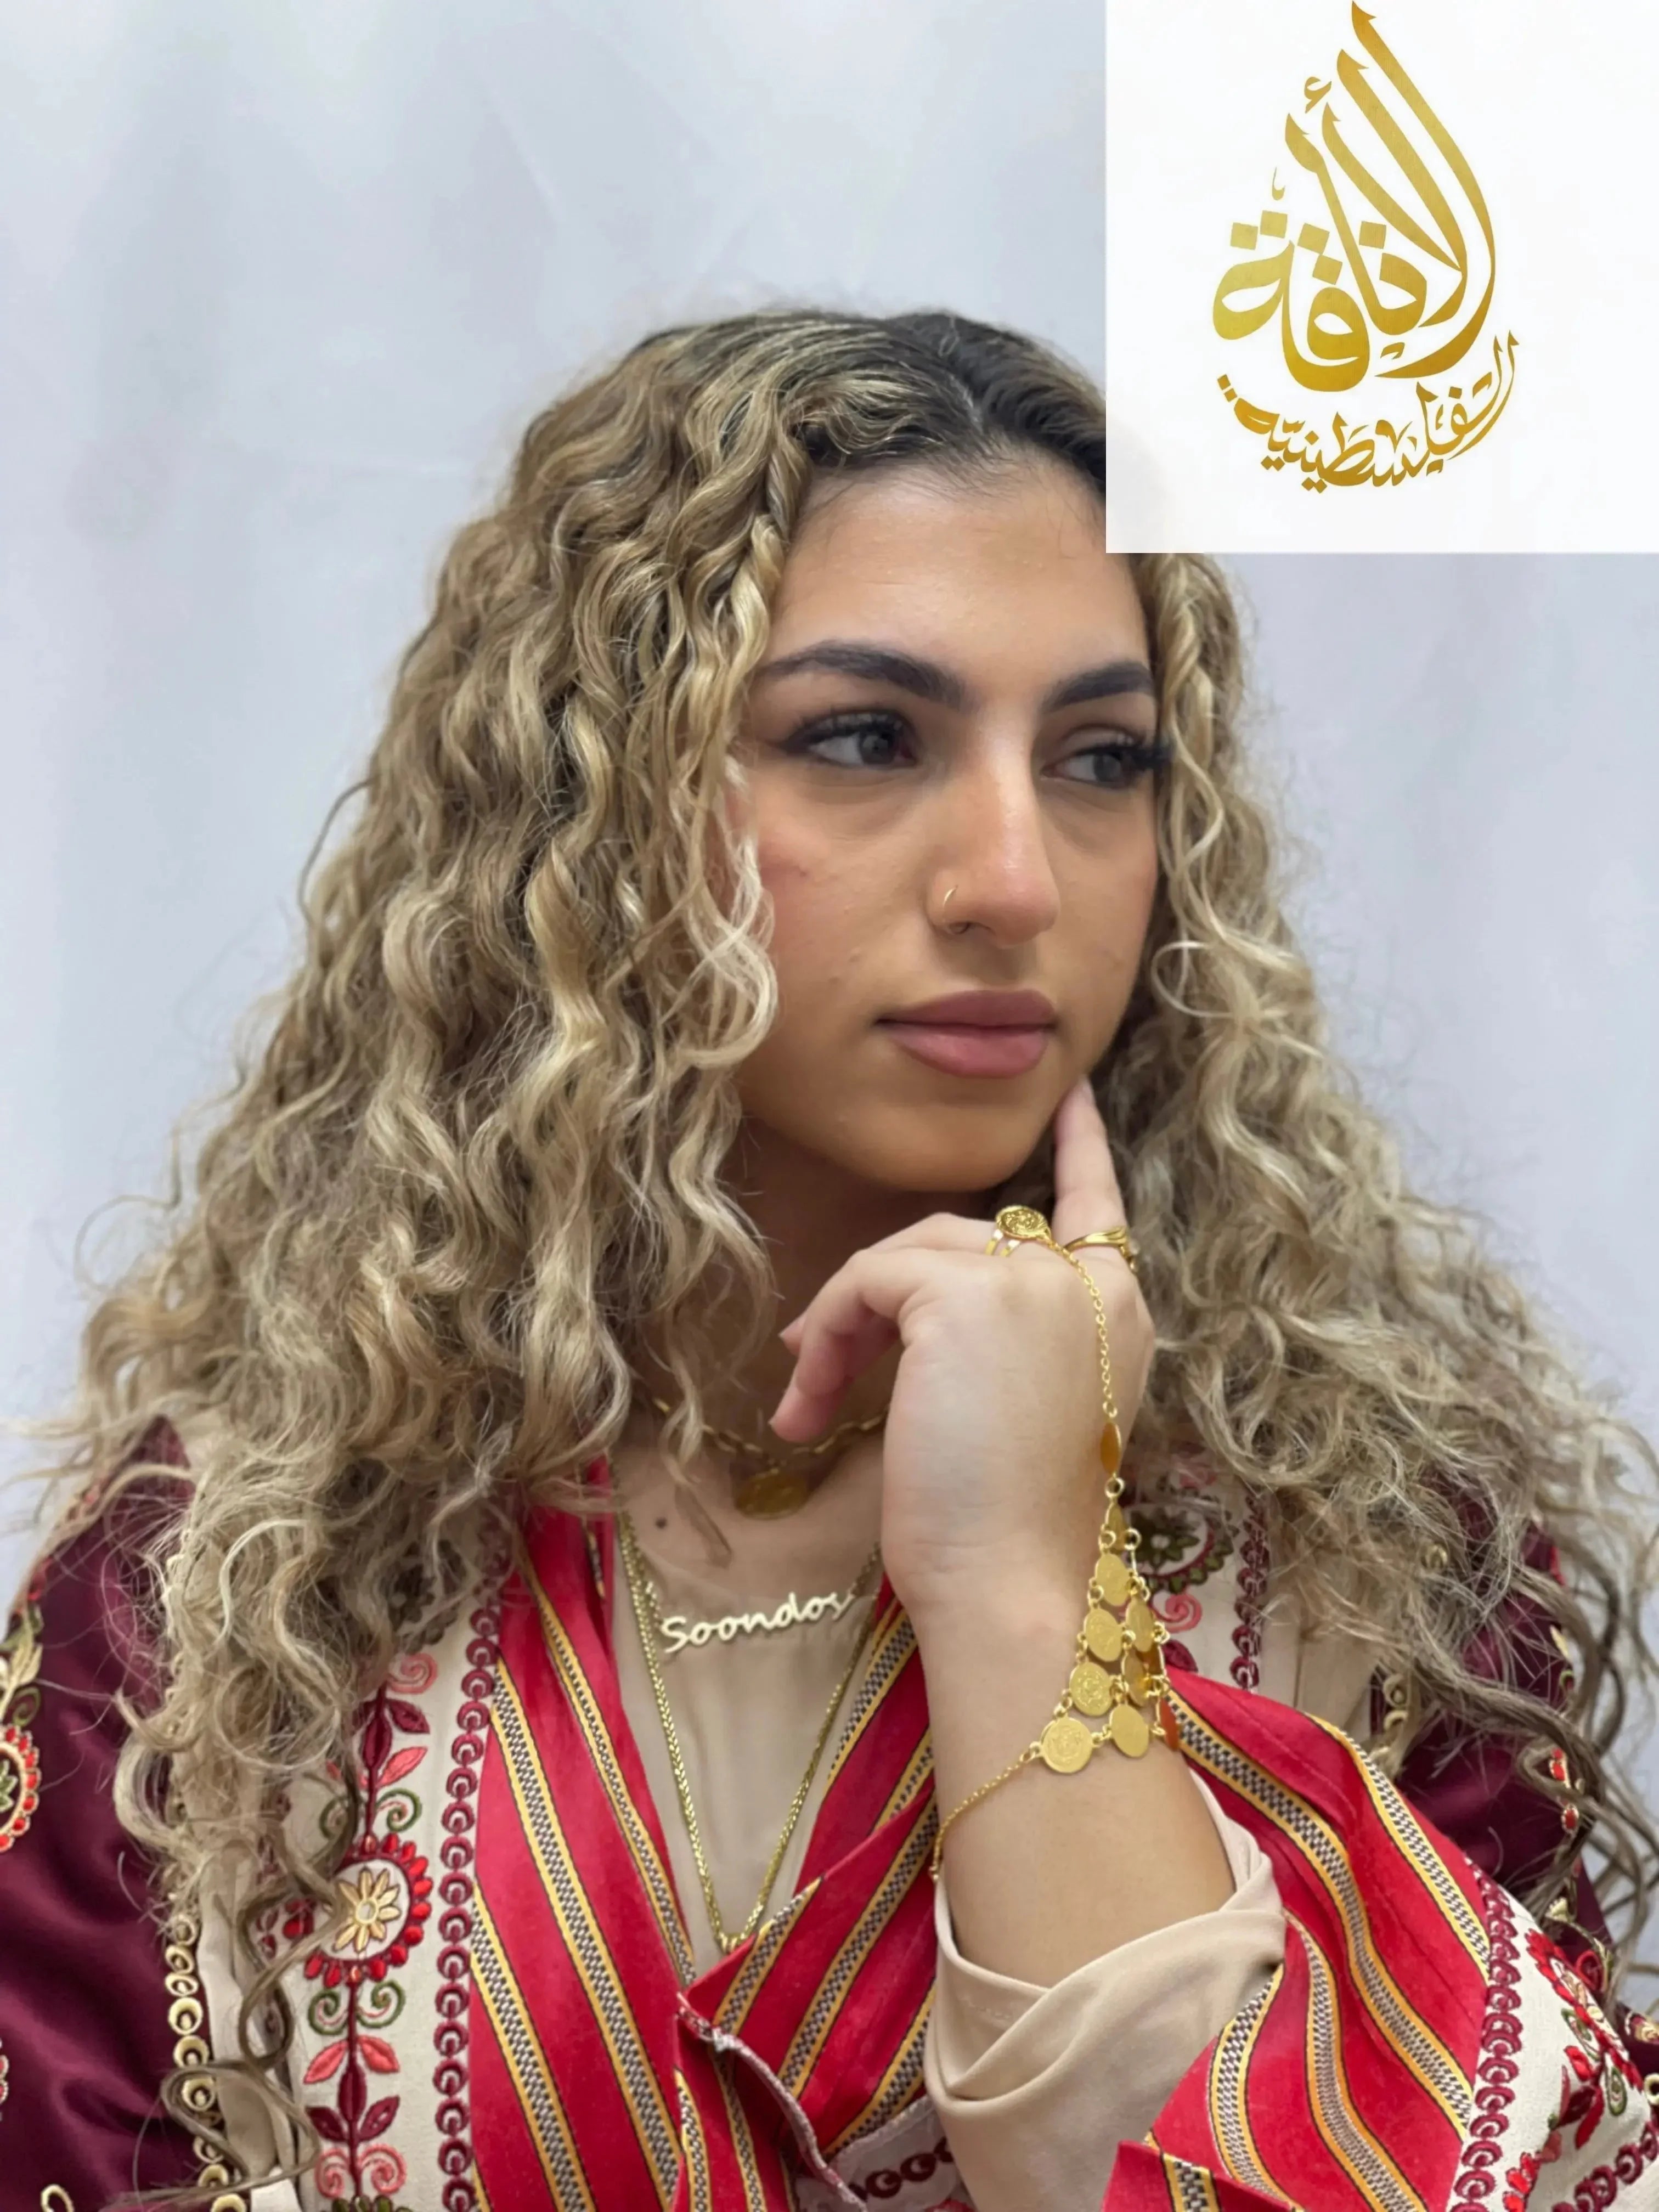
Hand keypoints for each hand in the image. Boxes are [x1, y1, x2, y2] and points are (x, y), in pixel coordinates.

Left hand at [771, 1077, 1154, 1626]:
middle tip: (818, 1371)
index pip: (1097, 1201)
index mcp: (1121, 1310)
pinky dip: (827, 1334)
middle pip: (963, 1236)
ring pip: (910, 1253)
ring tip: (810, 1402)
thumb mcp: (1024, 1408)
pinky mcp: (966, 1294)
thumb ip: (1007, 1334)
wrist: (1016, 1588)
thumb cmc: (1013, 1529)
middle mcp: (1092, 1280)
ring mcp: (1034, 1280)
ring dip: (846, 1322)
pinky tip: (807, 1404)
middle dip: (882, 1297)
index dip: (1079, 1144)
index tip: (1069, 1093)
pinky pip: (869, 1278)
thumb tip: (911, 1297)